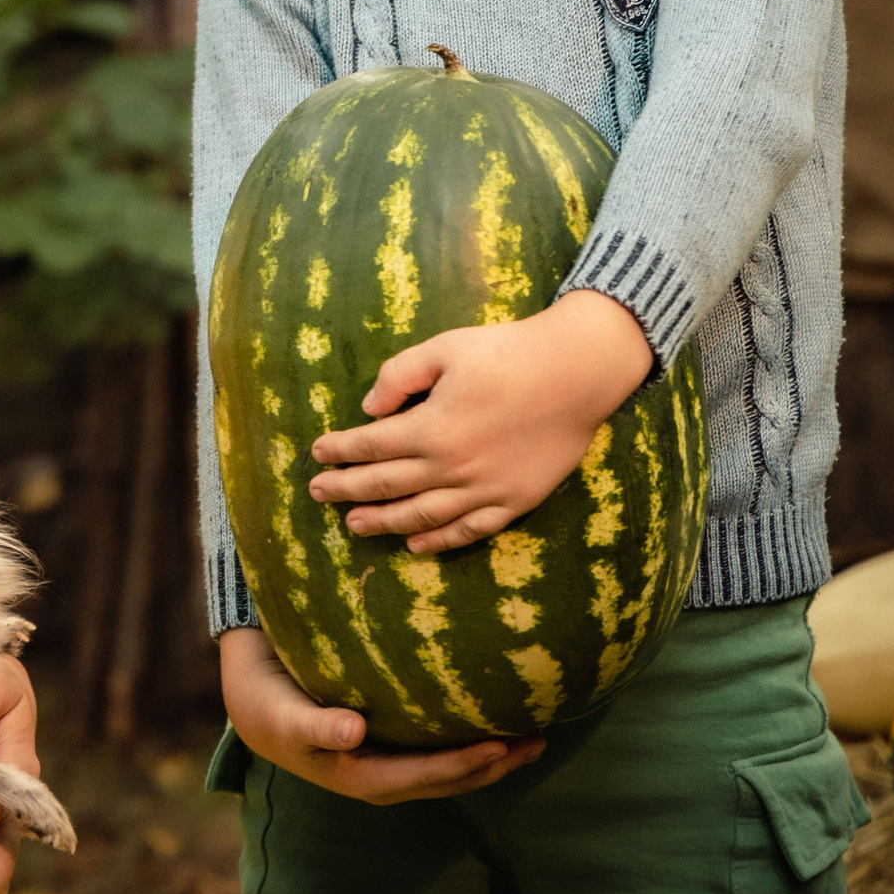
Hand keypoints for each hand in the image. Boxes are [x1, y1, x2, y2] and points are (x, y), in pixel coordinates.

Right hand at [219, 625, 541, 804]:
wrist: (253, 703)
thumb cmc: (268, 706)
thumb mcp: (285, 716)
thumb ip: (318, 725)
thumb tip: (355, 732)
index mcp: (361, 777)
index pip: (425, 776)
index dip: (464, 764)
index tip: (500, 746)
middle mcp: (382, 777)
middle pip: (449, 779)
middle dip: (494, 765)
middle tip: (537, 740)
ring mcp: (388, 763)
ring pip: (450, 768)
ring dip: (493, 758)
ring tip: (533, 737)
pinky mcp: (391, 743)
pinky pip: (439, 748)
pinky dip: (470, 739)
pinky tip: (492, 719)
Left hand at [307, 289, 651, 553]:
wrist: (577, 373)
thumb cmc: (508, 353)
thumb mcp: (445, 348)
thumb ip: (399, 375)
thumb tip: (368, 409)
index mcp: (429, 428)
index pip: (370, 446)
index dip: (339, 451)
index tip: (317, 454)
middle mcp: (451, 467)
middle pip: (386, 486)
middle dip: (346, 489)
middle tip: (318, 493)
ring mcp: (484, 490)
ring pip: (421, 516)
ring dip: (383, 522)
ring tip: (354, 523)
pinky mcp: (514, 501)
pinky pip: (469, 531)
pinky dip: (438, 541)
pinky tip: (415, 544)